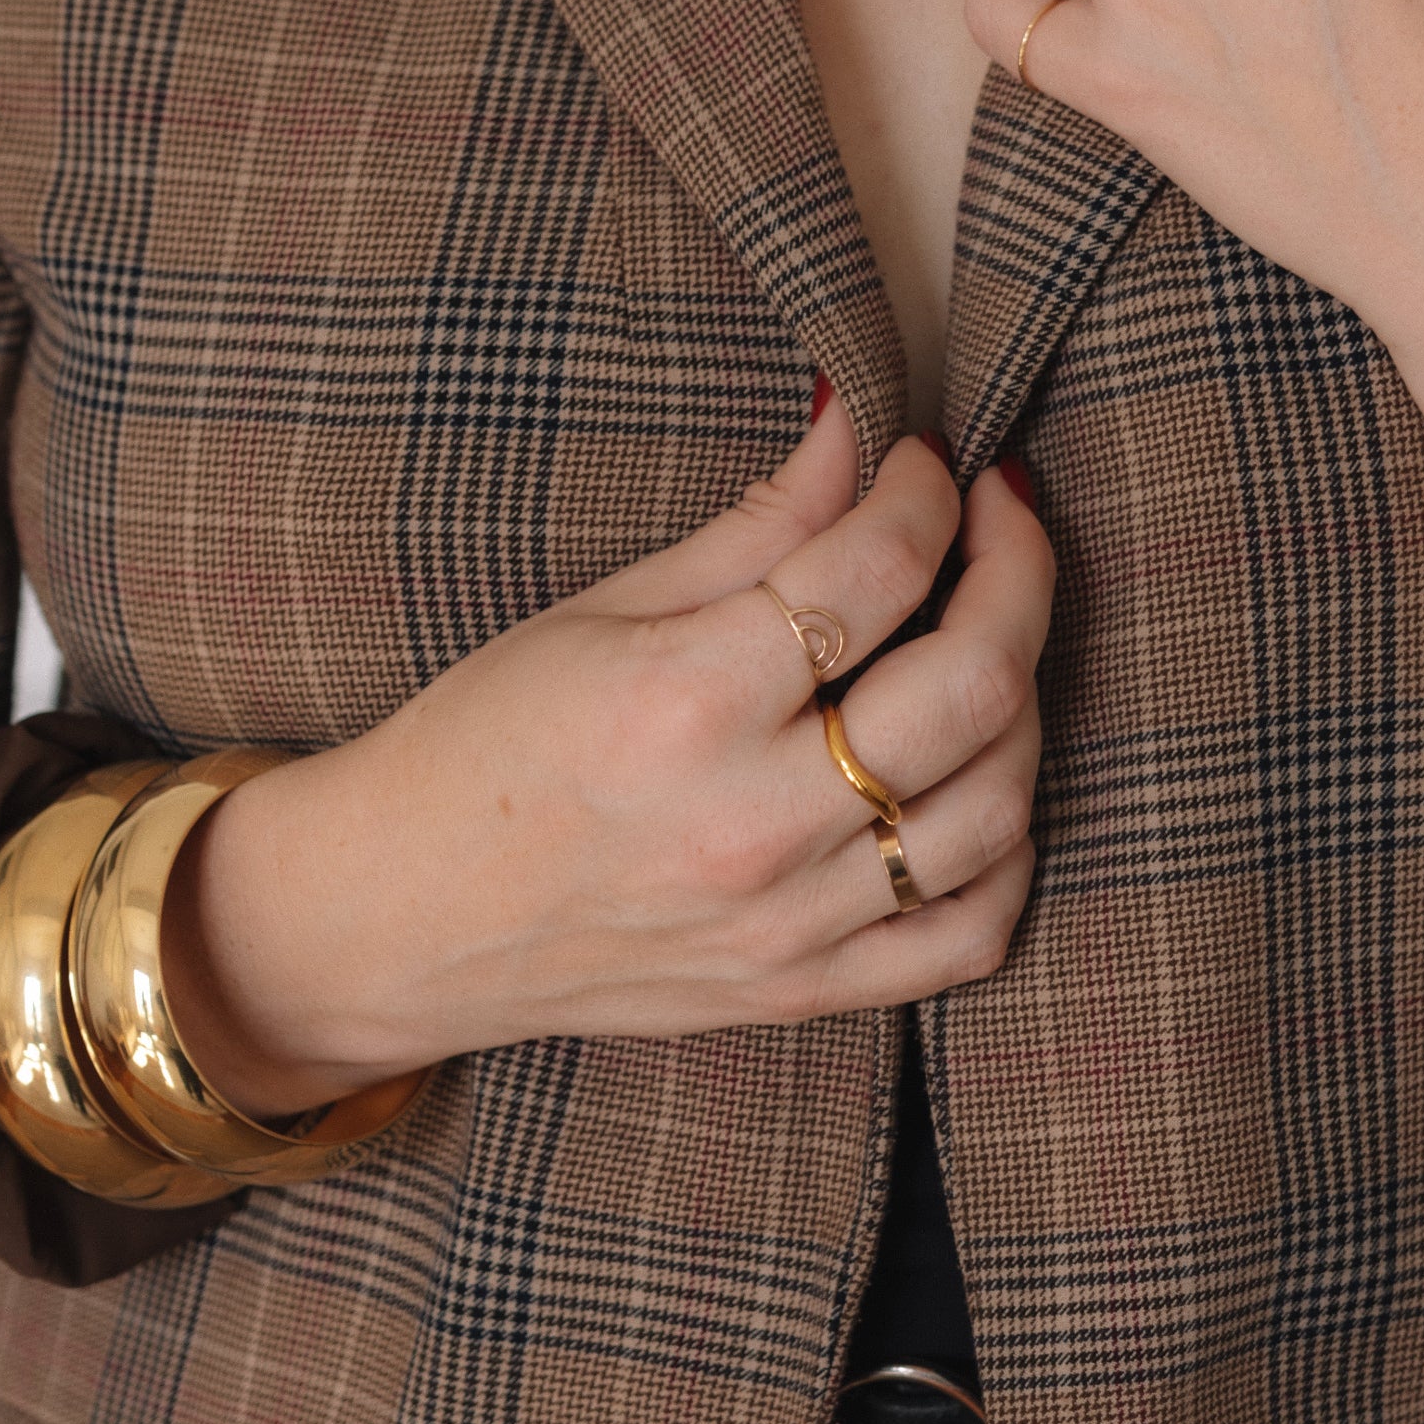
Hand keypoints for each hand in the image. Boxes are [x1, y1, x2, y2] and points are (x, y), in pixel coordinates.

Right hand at [160, 397, 1053, 1116]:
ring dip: (1021, 704)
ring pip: (996, 808)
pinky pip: (969, 936)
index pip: (878, 568)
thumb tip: (858, 433)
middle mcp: (752, 822)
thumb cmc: (482, 746)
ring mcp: (786, 922)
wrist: (401, 916)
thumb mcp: (598, 611)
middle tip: (996, 524)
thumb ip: (755, 527)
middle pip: (974, 687)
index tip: (924, 463)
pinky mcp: (801, 990)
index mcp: (686, 702)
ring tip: (983, 645)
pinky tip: (973, 786)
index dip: (926, 489)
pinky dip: (1005, 853)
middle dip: (1018, 574)